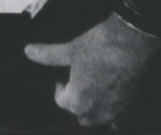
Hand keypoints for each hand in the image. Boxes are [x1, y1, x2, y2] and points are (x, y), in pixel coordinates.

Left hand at [24, 12, 160, 128]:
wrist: (133, 40)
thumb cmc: (98, 45)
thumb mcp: (70, 49)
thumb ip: (48, 55)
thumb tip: (27, 51)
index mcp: (77, 101)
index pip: (61, 100)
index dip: (60, 85)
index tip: (64, 74)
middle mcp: (95, 113)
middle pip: (79, 112)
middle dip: (76, 99)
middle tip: (79, 78)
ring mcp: (114, 112)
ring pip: (97, 118)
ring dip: (92, 108)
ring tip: (93, 87)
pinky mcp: (130, 107)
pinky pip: (117, 120)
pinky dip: (112, 114)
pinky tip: (111, 97)